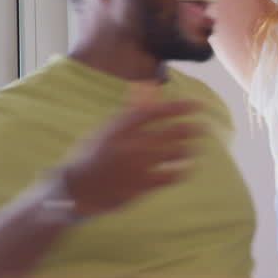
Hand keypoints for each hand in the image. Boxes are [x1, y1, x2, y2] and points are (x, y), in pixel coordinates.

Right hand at [59, 100, 201, 215]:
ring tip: (194, 146)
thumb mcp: (106, 128)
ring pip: (175, 154)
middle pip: (172, 132)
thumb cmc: (91, 154)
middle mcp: (130, 144)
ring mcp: (136, 166)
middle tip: (203, 127)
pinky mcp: (140, 185)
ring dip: (189, 148)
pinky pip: (171, 176)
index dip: (180, 107)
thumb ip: (131, 110)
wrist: (75, 189)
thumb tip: (151, 88)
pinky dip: (183, 170)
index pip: (157, 111)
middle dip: (192, 128)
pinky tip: (188, 167)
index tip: (197, 104)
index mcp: (120, 127)